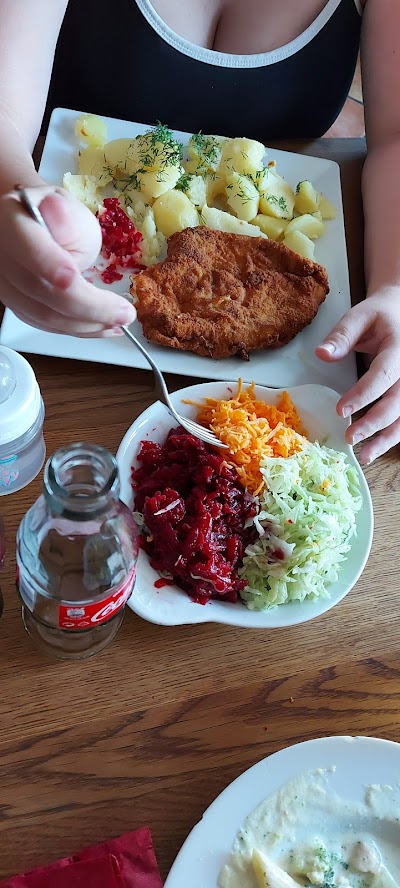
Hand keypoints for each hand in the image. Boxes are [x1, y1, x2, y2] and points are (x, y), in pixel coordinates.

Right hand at [0, 184, 135, 335]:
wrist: (39, 228)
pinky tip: (102, 326)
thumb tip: (60, 221)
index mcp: (9, 221)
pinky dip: (77, 329)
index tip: (75, 278)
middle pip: (39, 290)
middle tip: (124, 313)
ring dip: (87, 324)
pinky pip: (46, 324)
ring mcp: (6, 286)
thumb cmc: (57, 216)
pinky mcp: (18, 306)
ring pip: (43, 315)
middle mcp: (1, 257)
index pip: (26, 246)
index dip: (49, 264)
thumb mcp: (68, 206)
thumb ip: (66, 218)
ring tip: (120, 322)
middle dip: (88, 306)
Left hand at [315, 289, 399, 463]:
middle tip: (350, 437)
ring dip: (386, 438)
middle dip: (374, 422)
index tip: (341, 410)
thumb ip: (341, 336)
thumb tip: (322, 354)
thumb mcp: (359, 316)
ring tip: (365, 455)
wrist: (399, 312)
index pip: (383, 375)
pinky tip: (376, 449)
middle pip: (397, 401)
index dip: (364, 394)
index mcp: (399, 348)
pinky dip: (391, 436)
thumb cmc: (379, 316)